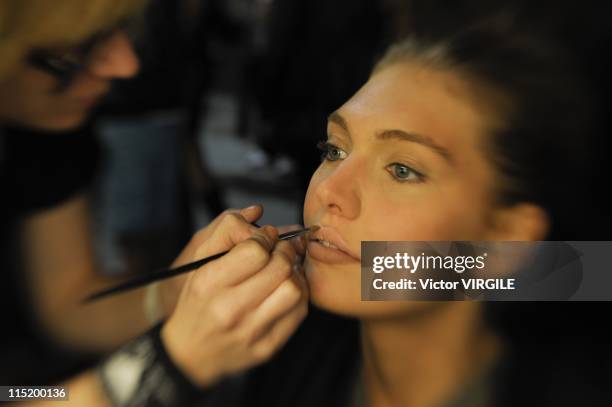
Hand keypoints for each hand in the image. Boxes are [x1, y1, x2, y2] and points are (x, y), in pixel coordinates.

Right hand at [160, 217, 308, 386]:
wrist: (190, 352)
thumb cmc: (199, 301)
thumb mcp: (200, 263)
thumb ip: (227, 232)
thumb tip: (261, 218)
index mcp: (210, 283)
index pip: (255, 251)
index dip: (266, 237)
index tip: (265, 237)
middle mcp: (229, 309)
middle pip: (280, 268)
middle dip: (285, 251)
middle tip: (280, 250)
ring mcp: (250, 331)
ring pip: (294, 290)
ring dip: (295, 274)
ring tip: (284, 271)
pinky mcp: (267, 347)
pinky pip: (299, 312)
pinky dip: (299, 294)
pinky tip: (286, 289)